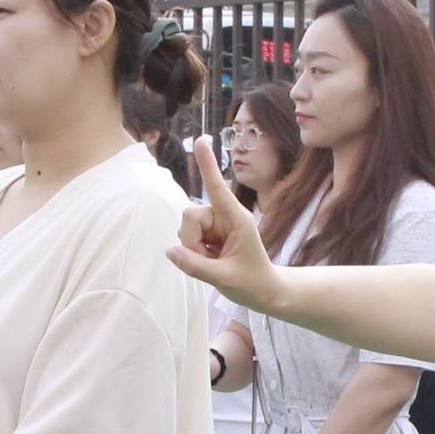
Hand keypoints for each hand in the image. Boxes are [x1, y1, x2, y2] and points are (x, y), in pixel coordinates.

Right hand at [168, 140, 284, 308]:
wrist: (264, 292)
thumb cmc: (251, 283)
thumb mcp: (224, 278)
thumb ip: (195, 266)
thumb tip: (170, 251)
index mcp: (237, 218)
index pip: (218, 188)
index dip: (207, 165)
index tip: (201, 140)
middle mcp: (225, 216)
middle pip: (191, 215)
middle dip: (191, 240)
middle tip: (208, 261)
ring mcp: (216, 225)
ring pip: (186, 228)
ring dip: (193, 249)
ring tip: (214, 263)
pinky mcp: (209, 234)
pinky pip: (188, 238)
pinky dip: (194, 253)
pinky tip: (211, 261)